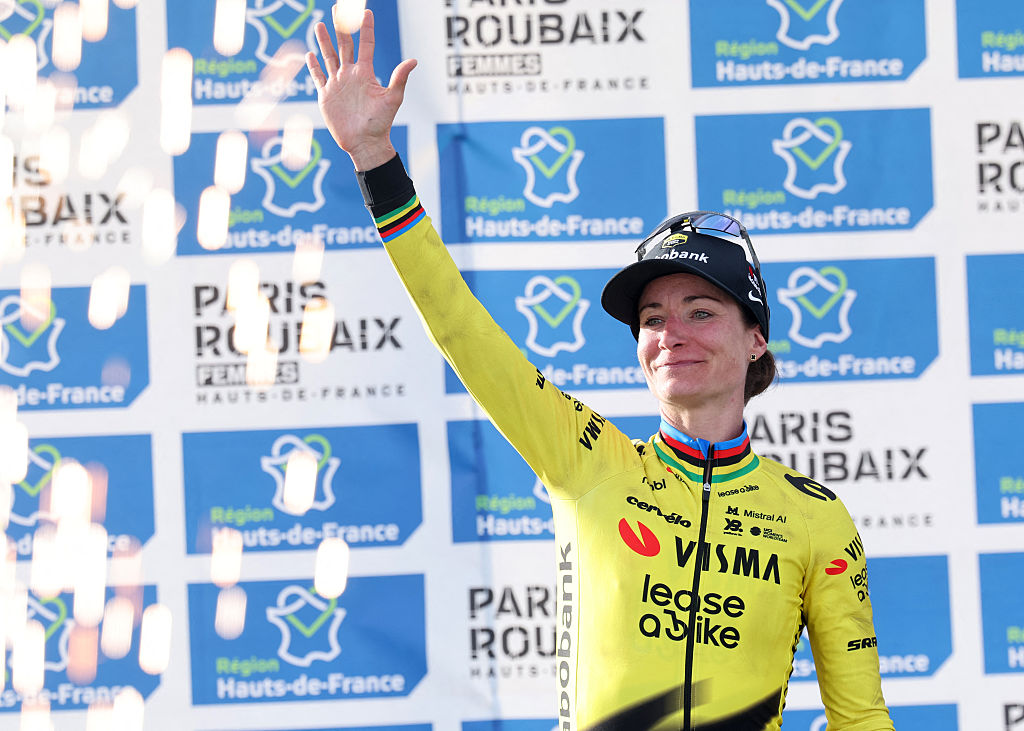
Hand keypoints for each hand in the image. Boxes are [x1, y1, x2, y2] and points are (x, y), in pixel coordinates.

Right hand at [305, 8, 416, 170]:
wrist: (365, 143)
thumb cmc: (381, 123)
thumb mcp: (392, 98)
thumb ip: (399, 78)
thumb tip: (413, 60)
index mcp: (365, 73)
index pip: (365, 45)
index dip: (366, 28)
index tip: (366, 11)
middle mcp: (350, 75)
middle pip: (344, 45)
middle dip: (341, 27)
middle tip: (338, 8)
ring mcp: (337, 84)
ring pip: (329, 57)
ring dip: (324, 41)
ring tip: (319, 24)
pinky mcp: (326, 96)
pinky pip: (318, 77)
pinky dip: (313, 66)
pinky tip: (310, 54)